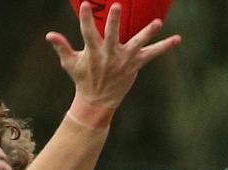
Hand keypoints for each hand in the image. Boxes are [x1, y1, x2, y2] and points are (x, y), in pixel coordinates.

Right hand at [45, 2, 180, 109]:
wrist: (98, 101)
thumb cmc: (83, 79)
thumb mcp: (70, 64)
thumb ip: (62, 48)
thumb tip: (49, 35)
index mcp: (93, 52)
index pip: (87, 32)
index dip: (85, 18)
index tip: (85, 3)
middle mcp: (110, 55)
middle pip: (112, 34)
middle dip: (113, 21)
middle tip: (116, 6)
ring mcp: (124, 60)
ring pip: (137, 43)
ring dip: (148, 33)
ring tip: (157, 22)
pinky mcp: (136, 64)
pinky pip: (152, 54)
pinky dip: (165, 47)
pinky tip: (178, 39)